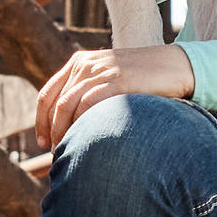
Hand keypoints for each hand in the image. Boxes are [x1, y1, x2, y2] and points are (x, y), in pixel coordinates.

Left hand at [32, 40, 191, 152]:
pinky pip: (88, 105)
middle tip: (55, 153)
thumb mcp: (110, 80)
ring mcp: (100, 71)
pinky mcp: (116, 80)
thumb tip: (71, 125)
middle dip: (51, 131)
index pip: (47, 94)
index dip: (41, 121)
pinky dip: (81, 126)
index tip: (43, 142)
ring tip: (68, 152)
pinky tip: (85, 140)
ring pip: (67, 106)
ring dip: (63, 133)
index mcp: (80, 62)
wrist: (175, 66)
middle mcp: (85, 64)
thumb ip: (90, 93)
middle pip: (55, 103)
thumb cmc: (144, 81)